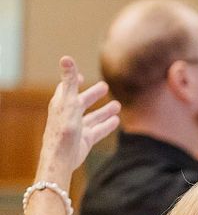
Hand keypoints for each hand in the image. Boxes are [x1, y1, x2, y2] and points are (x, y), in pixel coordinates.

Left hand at [36, 56, 120, 186]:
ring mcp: (78, 128)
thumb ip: (70, 80)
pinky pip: (98, 130)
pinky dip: (107, 125)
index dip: (73, 81)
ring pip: (93, 117)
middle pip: (82, 102)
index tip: (81, 77)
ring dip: (104, 110)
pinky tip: (116, 121)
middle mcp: (69, 115)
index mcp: (62, 103)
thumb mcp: (69, 101)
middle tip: (105, 87)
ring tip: (118, 105)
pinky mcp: (85, 140)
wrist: (62, 156)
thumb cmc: (63, 128)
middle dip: (93, 95)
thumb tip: (66, 57)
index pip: (67, 88)